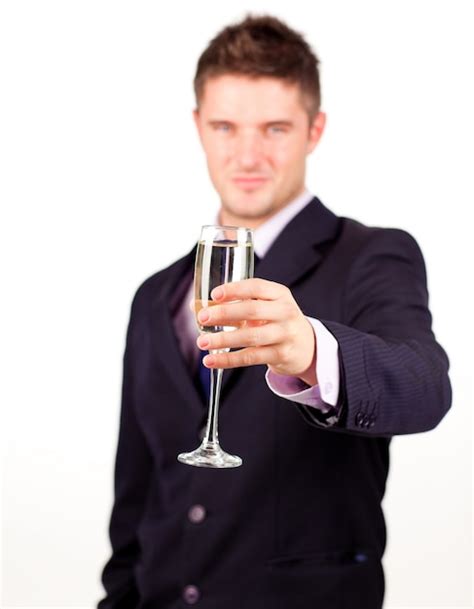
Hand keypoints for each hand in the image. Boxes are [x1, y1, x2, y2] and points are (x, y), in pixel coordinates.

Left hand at [196, 278, 316, 385]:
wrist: (306, 346)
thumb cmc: (275, 321)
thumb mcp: (261, 308)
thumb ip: (231, 305)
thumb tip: (196, 306)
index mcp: (279, 294)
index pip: (256, 287)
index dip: (234, 290)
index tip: (214, 294)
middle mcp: (285, 312)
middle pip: (252, 310)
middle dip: (225, 313)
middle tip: (202, 318)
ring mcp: (285, 334)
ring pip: (251, 337)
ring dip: (224, 339)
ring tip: (202, 341)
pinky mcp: (281, 355)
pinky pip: (251, 357)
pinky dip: (228, 359)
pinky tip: (211, 360)